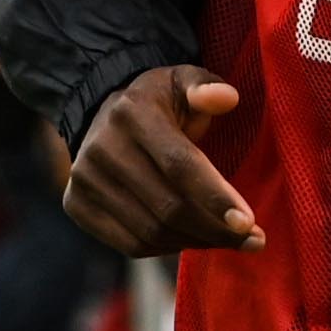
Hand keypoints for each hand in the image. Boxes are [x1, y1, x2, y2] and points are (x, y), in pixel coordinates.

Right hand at [58, 64, 257, 254]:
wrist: (100, 115)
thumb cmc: (158, 104)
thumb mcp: (182, 82)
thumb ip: (206, 86)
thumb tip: (227, 97)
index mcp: (132, 113)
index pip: (178, 165)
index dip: (215, 197)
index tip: (249, 223)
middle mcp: (101, 148)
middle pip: (167, 206)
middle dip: (216, 229)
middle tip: (253, 239)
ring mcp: (84, 181)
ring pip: (151, 232)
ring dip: (197, 242)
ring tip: (228, 239)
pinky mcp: (77, 206)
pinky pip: (131, 244)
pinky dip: (169, 248)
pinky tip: (194, 239)